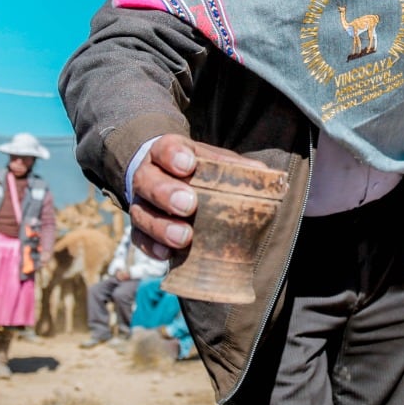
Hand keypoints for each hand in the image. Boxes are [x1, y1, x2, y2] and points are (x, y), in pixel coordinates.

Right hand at [128, 135, 267, 260]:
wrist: (163, 175)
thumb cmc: (193, 169)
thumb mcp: (210, 160)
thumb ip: (232, 166)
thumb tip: (264, 174)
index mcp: (166, 152)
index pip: (165, 149)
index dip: (174, 156)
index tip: (189, 165)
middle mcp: (147, 175)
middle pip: (148, 181)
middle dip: (167, 193)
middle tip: (189, 205)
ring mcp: (142, 203)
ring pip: (141, 213)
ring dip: (162, 227)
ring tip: (183, 237)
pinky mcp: (139, 228)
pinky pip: (139, 238)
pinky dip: (152, 247)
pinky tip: (167, 255)